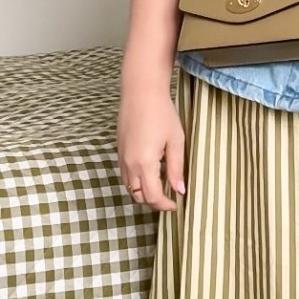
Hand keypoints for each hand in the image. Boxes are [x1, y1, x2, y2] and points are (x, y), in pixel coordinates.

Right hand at [117, 89, 186, 212]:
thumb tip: (180, 190)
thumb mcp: (176, 141)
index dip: (165, 205)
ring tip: (161, 188)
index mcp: (144, 163)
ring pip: (129, 188)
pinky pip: (125, 176)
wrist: (141, 93)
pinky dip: (136, 182)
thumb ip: (177, 168)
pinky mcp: (119, 151)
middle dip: (154, 202)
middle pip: (138, 196)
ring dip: (144, 193)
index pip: (153, 196)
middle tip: (170, 199)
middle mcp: (129, 164)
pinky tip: (149, 175)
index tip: (176, 204)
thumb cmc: (162, 114)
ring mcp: (121, 158)